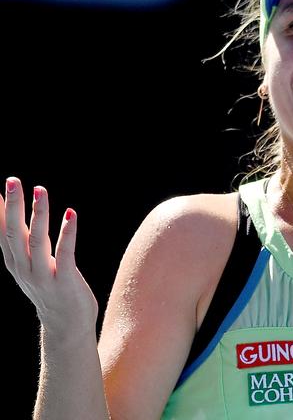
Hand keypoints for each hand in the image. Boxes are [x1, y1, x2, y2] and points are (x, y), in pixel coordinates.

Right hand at [1, 177, 97, 338]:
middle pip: (14, 233)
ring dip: (39, 214)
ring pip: (37, 241)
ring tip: (41, 190)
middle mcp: (24, 269)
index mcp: (15, 263)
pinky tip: (70, 214)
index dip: (1, 210)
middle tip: (13, 180)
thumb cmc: (52, 288)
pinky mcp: (65, 281)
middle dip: (13, 206)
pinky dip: (66, 233)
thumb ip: (24, 241)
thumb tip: (12, 212)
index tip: (2, 186)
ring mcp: (43, 276)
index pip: (4, 232)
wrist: (67, 326)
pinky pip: (64, 254)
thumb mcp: (32, 265)